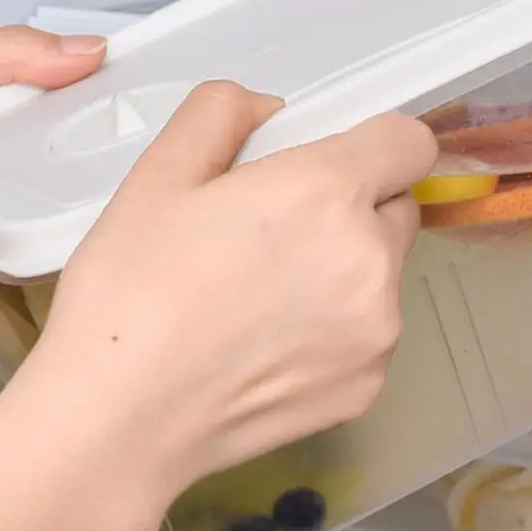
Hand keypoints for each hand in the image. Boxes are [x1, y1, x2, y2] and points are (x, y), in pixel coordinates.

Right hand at [20, 81, 437, 530]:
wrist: (122, 418)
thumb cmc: (130, 291)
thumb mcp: (159, 175)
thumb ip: (223, 113)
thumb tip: (271, 112)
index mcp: (329, 193)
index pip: (409, 142)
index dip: (375, 143)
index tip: (333, 164)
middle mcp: (374, 263)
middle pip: (396, 212)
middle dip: (353, 211)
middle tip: (277, 239)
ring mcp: (379, 335)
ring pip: (383, 280)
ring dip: (345, 277)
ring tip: (264, 306)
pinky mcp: (367, 390)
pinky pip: (368, 340)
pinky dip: (336, 336)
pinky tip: (269, 353)